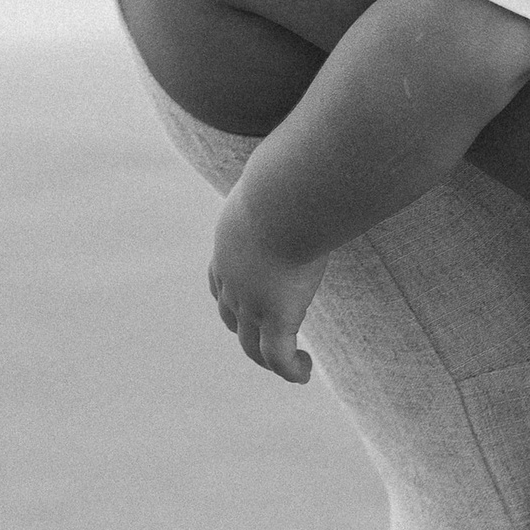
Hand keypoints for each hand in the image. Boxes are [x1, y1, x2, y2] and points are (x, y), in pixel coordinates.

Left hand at [207, 191, 325, 384]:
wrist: (283, 199)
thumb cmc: (288, 176)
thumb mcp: (280, 174)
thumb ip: (291, 174)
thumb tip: (310, 156)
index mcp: (227, 245)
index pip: (219, 281)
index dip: (229, 297)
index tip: (244, 305)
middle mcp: (232, 278)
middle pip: (230, 316)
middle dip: (246, 331)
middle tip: (268, 340)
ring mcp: (251, 302)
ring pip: (252, 345)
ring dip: (269, 359)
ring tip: (294, 365)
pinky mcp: (276, 317)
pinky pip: (279, 356)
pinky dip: (289, 369)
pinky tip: (304, 374)